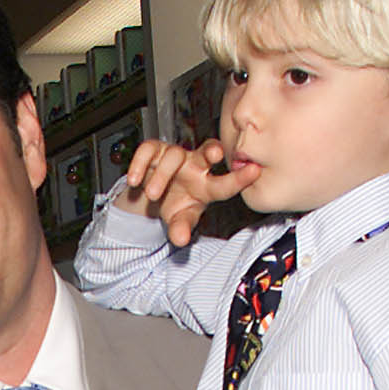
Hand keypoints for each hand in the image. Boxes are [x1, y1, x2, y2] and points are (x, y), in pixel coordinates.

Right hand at [111, 138, 259, 244]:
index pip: (224, 183)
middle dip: (212, 150)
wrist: (150, 195)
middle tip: (216, 154)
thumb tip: (181, 239)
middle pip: (207, 152)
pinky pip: (148, 150)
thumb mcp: (178, 220)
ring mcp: (174, 156)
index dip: (238, 179)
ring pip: (173, 156)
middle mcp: (194, 166)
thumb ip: (181, 229)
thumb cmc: (174, 203)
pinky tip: (134, 180)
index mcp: (206, 185)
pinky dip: (139, 164)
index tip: (254, 172)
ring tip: (152, 194)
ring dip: (162, 175)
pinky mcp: (153, 151)